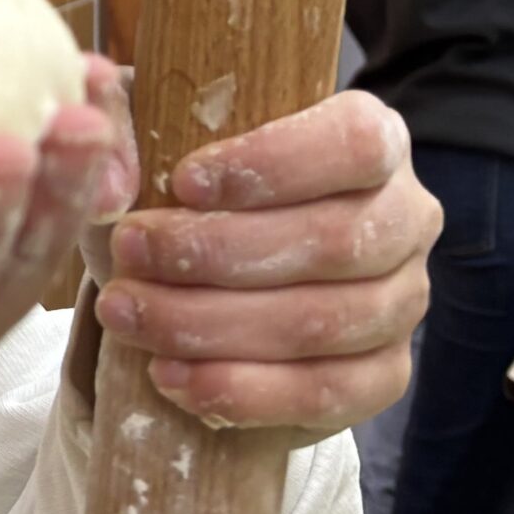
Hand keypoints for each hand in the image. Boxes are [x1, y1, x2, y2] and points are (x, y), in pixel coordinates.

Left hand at [91, 90, 439, 440]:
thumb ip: (121, 120)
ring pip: (323, 323)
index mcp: (373, 138)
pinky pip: (328, 393)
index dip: (273, 165)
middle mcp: (405, 216)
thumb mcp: (150, 137)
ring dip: (213, 324)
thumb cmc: (184, 191)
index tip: (183, 182)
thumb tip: (108, 161)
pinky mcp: (384, 373)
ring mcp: (403, 301)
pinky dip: (244, 391)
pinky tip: (172, 375)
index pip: (354, 143)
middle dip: (217, 253)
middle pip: (334, 242)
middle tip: (129, 251)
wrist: (199, 276)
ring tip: (129, 314)